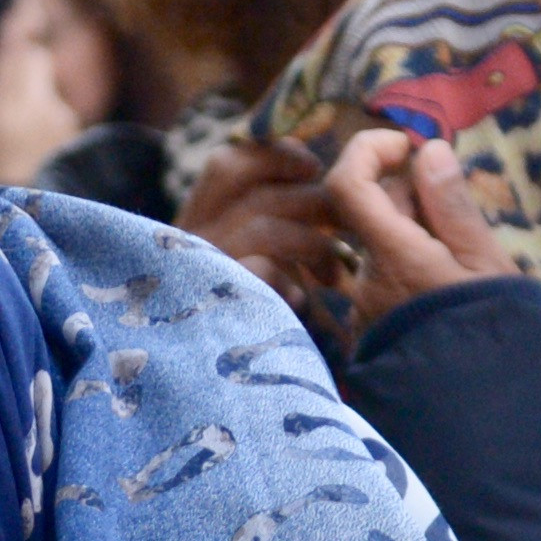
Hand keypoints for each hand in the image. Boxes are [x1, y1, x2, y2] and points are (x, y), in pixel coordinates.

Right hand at [181, 138, 351, 318]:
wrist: (204, 384)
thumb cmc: (238, 311)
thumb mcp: (248, 254)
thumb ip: (271, 216)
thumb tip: (313, 171)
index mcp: (195, 219)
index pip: (229, 163)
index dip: (274, 156)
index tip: (312, 167)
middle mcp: (190, 239)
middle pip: (260, 194)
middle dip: (316, 204)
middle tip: (349, 224)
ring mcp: (199, 270)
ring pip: (264, 227)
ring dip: (313, 246)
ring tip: (333, 278)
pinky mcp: (213, 304)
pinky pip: (259, 272)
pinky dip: (287, 285)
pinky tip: (300, 304)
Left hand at [321, 128, 519, 337]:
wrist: (488, 414)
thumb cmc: (495, 332)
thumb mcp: (485, 264)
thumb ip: (452, 206)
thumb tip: (428, 151)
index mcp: (391, 257)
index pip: (346, 184)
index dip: (368, 150)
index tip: (410, 148)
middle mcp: (365, 281)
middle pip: (370, 212)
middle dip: (412, 197)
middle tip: (460, 214)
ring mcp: (365, 309)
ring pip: (379, 247)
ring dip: (415, 235)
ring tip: (462, 259)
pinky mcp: (373, 330)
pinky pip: (384, 279)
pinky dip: (410, 267)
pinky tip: (447, 290)